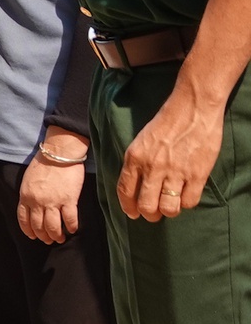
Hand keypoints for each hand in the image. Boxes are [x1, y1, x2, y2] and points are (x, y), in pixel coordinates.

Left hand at [21, 133, 87, 243]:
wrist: (59, 153)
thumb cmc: (43, 163)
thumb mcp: (28, 180)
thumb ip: (29, 195)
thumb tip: (33, 208)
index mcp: (25, 196)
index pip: (23, 220)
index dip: (28, 231)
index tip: (33, 236)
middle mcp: (37, 202)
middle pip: (38, 226)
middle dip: (43, 236)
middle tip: (49, 240)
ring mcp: (53, 202)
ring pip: (53, 227)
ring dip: (56, 236)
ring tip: (60, 238)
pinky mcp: (69, 200)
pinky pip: (70, 219)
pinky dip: (71, 227)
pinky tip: (72, 230)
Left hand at [118, 87, 224, 220]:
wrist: (192, 109)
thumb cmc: (166, 123)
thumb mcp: (141, 141)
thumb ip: (137, 163)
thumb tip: (135, 186)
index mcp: (135, 158)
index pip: (125, 191)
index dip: (128, 207)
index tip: (132, 214)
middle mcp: (153, 168)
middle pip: (146, 206)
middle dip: (149, 214)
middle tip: (153, 214)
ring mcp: (176, 172)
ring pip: (168, 208)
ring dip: (168, 211)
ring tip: (170, 207)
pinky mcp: (197, 174)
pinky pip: (189, 201)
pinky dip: (186, 203)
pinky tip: (185, 196)